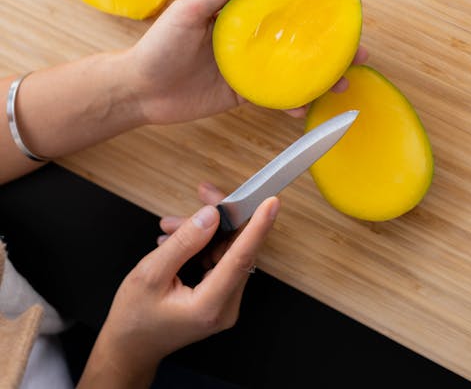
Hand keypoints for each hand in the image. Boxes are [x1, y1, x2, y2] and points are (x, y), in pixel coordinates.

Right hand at [83, 191, 278, 384]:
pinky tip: (176, 241)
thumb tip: (211, 215)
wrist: (130, 348)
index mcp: (209, 305)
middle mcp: (225, 307)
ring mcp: (225, 304)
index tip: (270, 203)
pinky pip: (220, 260)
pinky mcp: (220, 297)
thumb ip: (183, 243)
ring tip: (171, 227)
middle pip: (236, 249)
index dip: (257, 227)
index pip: (241, 259)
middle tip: (203, 194)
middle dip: (218, 218)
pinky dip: (201, 244)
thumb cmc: (134, 318)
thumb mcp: (150, 274)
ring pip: (227, 251)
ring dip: (204, 231)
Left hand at [128, 0, 367, 124]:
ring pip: (290, 72)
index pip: (281, 10)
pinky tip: (308, 106)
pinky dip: (292, 102)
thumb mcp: (190, 10)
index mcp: (237, 17)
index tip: (338, 14)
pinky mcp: (240, 96)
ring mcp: (246, 70)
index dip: (310, 12)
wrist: (139, 90)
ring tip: (343, 81)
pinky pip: (272, 98)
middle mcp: (247, 43)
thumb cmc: (159, 44)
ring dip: (318, 76)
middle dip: (326, 48)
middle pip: (295, 42)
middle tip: (356, 52)